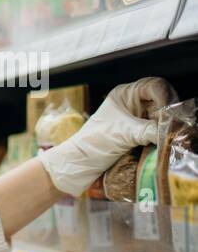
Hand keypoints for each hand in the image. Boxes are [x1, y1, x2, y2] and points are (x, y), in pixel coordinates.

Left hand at [37, 85, 159, 195]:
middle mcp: (133, 103)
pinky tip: (162, 143)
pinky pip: (158, 131)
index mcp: (125, 94)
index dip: (165, 98)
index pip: (155, 86)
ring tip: (165, 138)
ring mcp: (137, 119)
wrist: (79, 165)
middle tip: (168, 129)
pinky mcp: (139, 134)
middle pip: (163, 101)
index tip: (166, 115)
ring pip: (163, 117)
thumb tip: (172, 131)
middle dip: (168, 114)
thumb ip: (151, 129)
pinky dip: (162, 136)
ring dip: (166, 127)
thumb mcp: (124, 133)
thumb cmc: (94, 144)